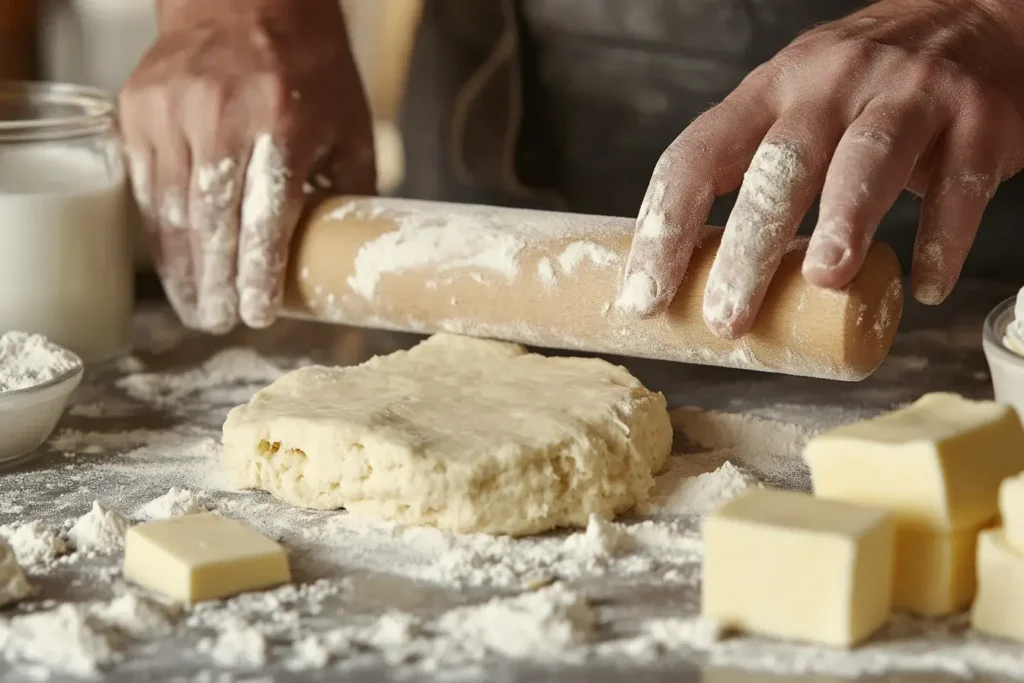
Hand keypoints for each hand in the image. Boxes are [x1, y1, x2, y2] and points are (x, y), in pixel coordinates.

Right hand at [121, 0, 375, 332]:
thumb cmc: (309, 66)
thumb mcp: (349, 123)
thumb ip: (350, 187)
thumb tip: (346, 249)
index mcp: (284, 123)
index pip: (267, 217)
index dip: (259, 274)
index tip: (258, 315)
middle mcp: (222, 119)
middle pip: (214, 224)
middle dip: (216, 285)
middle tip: (220, 324)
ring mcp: (173, 113)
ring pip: (173, 212)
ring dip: (183, 269)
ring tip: (196, 309)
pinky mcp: (139, 111)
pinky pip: (147, 187)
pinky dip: (160, 231)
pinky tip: (173, 264)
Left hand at [619, 0, 1023, 338]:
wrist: (974, 20)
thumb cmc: (861, 89)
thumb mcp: (792, 108)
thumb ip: (751, 172)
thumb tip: (693, 275)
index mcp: (768, 92)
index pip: (697, 158)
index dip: (664, 229)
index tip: (646, 297)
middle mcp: (830, 85)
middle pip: (778, 167)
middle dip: (748, 248)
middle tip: (727, 316)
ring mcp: (907, 95)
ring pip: (866, 160)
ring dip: (844, 223)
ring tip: (824, 279)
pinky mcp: (977, 118)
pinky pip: (958, 183)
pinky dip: (943, 238)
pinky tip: (926, 286)